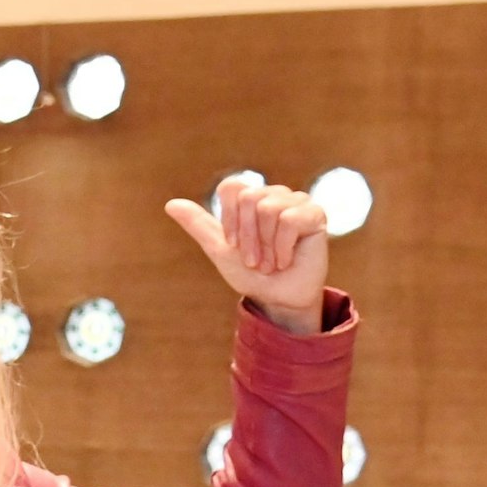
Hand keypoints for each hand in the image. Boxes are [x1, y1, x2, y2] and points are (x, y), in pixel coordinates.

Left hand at [164, 175, 327, 335]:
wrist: (277, 299)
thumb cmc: (251, 275)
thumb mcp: (220, 250)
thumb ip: (198, 225)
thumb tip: (170, 204)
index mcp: (250, 199)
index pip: (231, 187)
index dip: (229, 219)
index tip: (233, 245)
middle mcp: (273, 195)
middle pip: (250, 198)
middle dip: (247, 237)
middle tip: (255, 261)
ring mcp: (296, 201)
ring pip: (269, 209)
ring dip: (266, 246)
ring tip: (272, 263)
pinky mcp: (315, 214)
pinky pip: (290, 220)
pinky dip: (282, 248)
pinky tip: (287, 260)